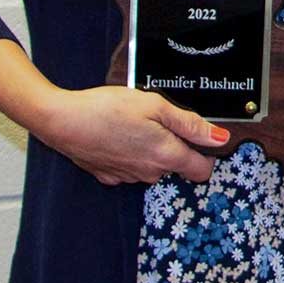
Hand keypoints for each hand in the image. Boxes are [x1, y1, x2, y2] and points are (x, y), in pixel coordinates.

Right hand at [35, 85, 230, 186]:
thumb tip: (220, 139)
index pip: (201, 171)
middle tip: (158, 120)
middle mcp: (149, 172)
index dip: (206, 153)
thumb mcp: (155, 106)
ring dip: (150, 148)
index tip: (201, 138)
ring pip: (152, 166)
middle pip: (176, 165)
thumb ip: (190, 124)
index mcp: (165, 155)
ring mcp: (128, 177)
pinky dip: (129, 153)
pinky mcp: (108, 175)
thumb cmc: (107, 109)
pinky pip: (130, 166)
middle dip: (174, 145)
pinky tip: (118, 134)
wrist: (63, 121)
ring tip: (134, 123)